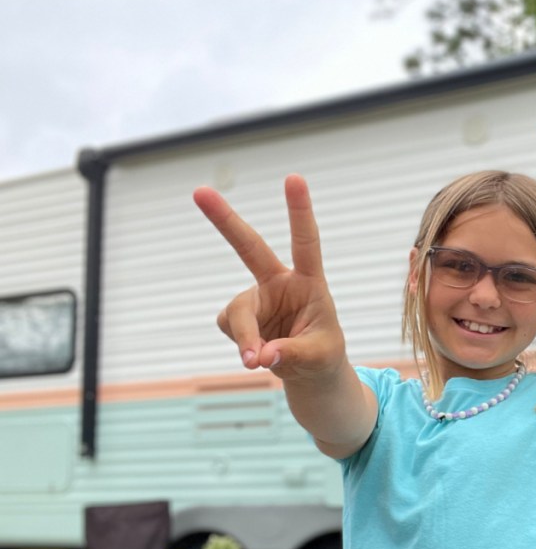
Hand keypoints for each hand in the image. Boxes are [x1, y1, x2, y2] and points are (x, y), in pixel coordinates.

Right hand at [194, 175, 345, 381]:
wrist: (310, 371)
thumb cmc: (323, 355)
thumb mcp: (320, 357)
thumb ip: (293, 353)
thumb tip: (259, 355)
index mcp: (309, 282)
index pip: (306, 243)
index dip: (299, 212)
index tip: (294, 178)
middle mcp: (278, 283)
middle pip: (249, 247)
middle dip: (225, 220)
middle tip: (199, 192)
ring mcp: (255, 298)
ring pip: (238, 313)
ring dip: (244, 337)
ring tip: (256, 362)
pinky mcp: (238, 316)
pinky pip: (230, 329)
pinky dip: (241, 345)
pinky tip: (256, 354)